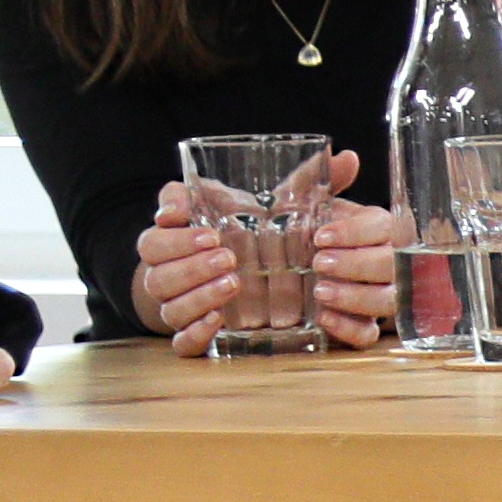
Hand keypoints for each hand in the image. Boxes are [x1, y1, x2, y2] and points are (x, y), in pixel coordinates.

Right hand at [131, 151, 401, 351]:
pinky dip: (195, 333)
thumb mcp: (259, 203)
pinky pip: (181, 342)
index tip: (211, 233)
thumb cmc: (242, 231)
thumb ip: (296, 183)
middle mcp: (166, 274)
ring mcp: (178, 307)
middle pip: (159, 276)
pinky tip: (218, 321)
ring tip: (232, 284)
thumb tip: (347, 158)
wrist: (228, 270)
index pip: (154, 240)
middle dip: (192, 268)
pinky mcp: (192, 335)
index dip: (175, 238)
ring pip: (171, 308)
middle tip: (228, 259)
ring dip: (199, 297)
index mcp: (169, 239)